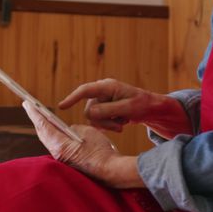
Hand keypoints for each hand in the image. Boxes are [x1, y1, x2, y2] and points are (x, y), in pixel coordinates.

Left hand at [23, 101, 140, 187]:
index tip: (26, 103)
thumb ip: (73, 129)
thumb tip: (69, 131)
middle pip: (42, 133)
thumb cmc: (100, 151)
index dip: (34, 113)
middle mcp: (57, 152)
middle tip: (30, 107)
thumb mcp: (86, 132)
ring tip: (40, 116)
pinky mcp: (67, 160)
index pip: (42, 125)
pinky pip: (55, 144)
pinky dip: (52, 134)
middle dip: (36, 119)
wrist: (109, 170)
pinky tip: (54, 130)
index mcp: (59, 145)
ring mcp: (61, 158)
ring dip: (44, 127)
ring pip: (48, 139)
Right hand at [59, 78, 190, 138]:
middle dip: (104, 121)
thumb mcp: (128, 108)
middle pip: (89, 111)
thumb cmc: (142, 105)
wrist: (151, 109)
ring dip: (108, 124)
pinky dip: (109, 125)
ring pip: (93, 119)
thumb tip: (89, 113)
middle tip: (121, 125)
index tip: (61, 106)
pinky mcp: (103, 109)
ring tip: (123, 122)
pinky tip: (121, 122)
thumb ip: (108, 110)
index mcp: (107, 86)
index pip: (84, 91)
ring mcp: (101, 101)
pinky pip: (98, 121)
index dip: (72, 98)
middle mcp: (101, 92)